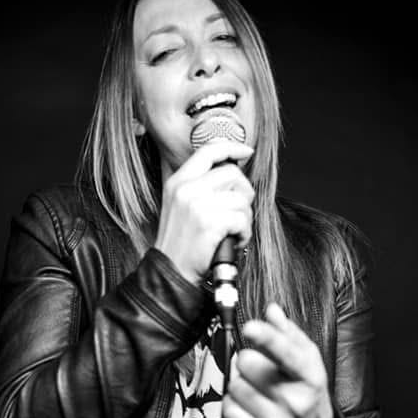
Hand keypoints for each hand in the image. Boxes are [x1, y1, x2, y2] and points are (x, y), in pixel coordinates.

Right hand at [154, 140, 254, 283]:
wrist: (171, 270)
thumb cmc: (180, 241)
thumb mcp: (179, 205)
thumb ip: (198, 185)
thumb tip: (230, 170)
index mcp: (178, 181)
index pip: (208, 151)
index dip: (232, 147)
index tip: (246, 151)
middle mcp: (186, 189)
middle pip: (233, 174)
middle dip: (244, 194)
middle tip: (237, 212)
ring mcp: (197, 205)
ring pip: (242, 199)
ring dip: (245, 218)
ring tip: (233, 231)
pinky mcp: (210, 223)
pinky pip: (243, 219)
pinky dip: (244, 233)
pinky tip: (234, 240)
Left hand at [224, 303, 334, 417]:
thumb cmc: (308, 391)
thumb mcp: (308, 359)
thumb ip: (288, 333)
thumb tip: (272, 311)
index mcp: (310, 377)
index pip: (286, 353)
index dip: (267, 338)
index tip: (251, 328)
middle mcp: (295, 400)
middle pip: (248, 364)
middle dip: (248, 360)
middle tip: (258, 366)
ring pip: (235, 386)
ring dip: (240, 382)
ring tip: (256, 387)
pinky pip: (229, 410)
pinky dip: (233, 403)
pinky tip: (249, 403)